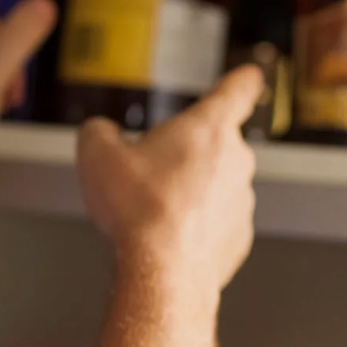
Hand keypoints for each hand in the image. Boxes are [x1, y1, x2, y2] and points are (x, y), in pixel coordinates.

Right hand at [76, 66, 263, 299]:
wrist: (162, 270)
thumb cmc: (139, 210)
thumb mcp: (97, 155)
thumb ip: (99, 132)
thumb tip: (99, 131)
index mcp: (207, 128)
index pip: (235, 91)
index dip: (240, 81)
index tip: (249, 76)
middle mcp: (235, 161)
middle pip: (214, 145)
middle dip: (185, 154)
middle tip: (149, 172)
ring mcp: (241, 202)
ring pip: (213, 187)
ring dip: (187, 193)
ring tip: (150, 211)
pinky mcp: (238, 238)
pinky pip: (213, 224)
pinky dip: (192, 227)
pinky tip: (164, 237)